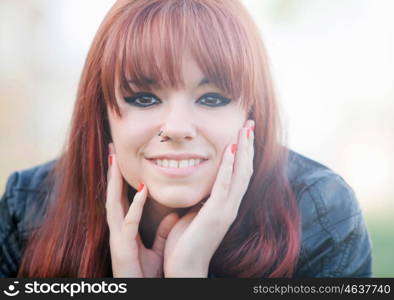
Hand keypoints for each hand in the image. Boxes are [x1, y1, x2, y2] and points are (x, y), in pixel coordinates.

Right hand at [106, 144, 178, 276]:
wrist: (143, 291)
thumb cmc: (146, 273)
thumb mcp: (157, 247)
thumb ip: (163, 231)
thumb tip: (173, 214)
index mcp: (125, 228)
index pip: (121, 197)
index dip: (120, 179)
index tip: (120, 159)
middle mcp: (118, 229)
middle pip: (112, 195)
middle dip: (111, 173)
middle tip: (111, 150)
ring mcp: (117, 237)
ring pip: (113, 203)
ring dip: (114, 182)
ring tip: (115, 162)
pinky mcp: (122, 246)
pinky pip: (128, 222)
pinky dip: (134, 205)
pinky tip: (141, 190)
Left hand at [163, 120, 254, 276]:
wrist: (185, 268)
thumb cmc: (187, 243)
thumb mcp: (195, 215)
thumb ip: (202, 201)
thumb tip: (200, 189)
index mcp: (226, 205)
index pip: (239, 174)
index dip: (243, 153)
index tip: (243, 133)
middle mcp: (231, 205)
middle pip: (245, 170)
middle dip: (248, 145)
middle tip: (249, 123)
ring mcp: (226, 210)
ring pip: (240, 174)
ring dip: (243, 150)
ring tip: (244, 129)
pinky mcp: (216, 214)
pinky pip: (225, 185)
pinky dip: (229, 166)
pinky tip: (230, 149)